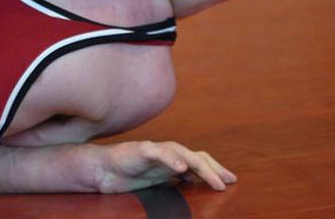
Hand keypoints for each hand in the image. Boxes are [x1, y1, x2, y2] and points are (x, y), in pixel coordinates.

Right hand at [95, 140, 236, 192]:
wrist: (103, 168)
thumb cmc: (129, 173)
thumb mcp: (157, 180)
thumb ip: (174, 180)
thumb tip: (194, 185)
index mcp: (172, 160)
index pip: (199, 161)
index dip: (215, 169)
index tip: (231, 181)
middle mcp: (167, 153)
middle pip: (196, 156)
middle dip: (214, 168)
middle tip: (228, 182)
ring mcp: (156, 150)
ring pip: (183, 153)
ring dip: (200, 167)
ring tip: (213, 180)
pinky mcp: (142, 150)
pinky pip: (159, 152)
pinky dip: (171, 159)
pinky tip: (181, 168)